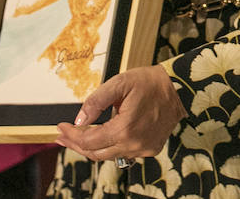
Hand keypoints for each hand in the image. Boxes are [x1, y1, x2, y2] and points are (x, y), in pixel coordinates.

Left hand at [54, 65, 185, 160]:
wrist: (179, 88)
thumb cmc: (150, 82)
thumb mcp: (119, 83)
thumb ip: (96, 101)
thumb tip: (80, 119)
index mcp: (124, 129)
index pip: (88, 140)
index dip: (71, 135)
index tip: (60, 127)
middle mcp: (133, 145)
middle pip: (95, 153)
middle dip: (76, 144)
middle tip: (63, 135)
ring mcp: (143, 149)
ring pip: (109, 156)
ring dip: (92, 147)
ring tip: (77, 137)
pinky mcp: (150, 149)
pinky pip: (124, 153)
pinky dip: (110, 147)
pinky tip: (102, 138)